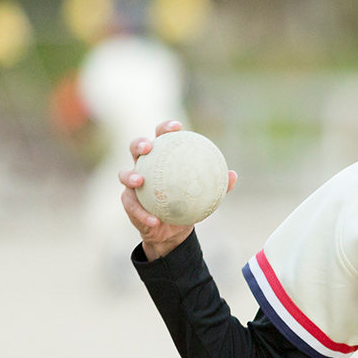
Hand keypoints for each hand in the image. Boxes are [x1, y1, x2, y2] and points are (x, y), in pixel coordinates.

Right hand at [120, 120, 236, 260]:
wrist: (172, 230)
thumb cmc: (188, 204)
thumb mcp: (204, 196)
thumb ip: (218, 185)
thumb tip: (232, 174)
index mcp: (162, 158)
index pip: (162, 137)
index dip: (166, 128)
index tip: (177, 127)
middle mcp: (144, 166)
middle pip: (136, 148)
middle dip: (140, 143)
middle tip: (149, 147)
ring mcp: (133, 184)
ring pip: (124, 174)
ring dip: (131, 176)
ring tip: (140, 180)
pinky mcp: (128, 202)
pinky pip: (132, 207)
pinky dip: (143, 213)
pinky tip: (153, 220)